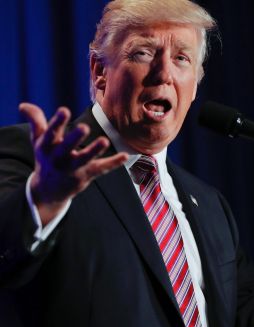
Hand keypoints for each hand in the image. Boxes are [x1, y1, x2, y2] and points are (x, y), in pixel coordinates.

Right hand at [19, 103, 127, 224]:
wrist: (48, 190)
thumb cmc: (46, 158)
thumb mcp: (38, 141)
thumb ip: (36, 121)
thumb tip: (24, 105)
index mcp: (47, 147)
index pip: (50, 134)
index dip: (57, 123)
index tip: (64, 110)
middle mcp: (59, 158)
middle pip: (66, 148)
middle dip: (74, 139)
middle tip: (83, 127)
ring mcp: (73, 168)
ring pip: (84, 160)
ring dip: (94, 151)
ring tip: (104, 141)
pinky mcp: (86, 175)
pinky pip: (101, 169)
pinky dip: (113, 163)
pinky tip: (125, 156)